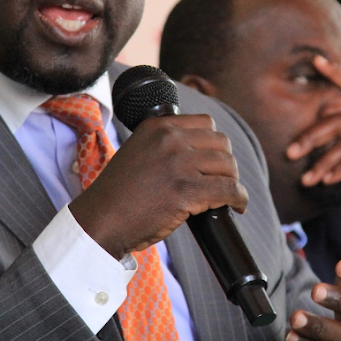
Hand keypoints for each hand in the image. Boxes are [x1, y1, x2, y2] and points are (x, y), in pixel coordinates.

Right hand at [68, 114, 248, 258]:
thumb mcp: (138, 151)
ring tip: (227, 195)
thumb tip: (198, 151)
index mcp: (157, 126)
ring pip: (228, 165)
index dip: (214, 143)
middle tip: (220, 180)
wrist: (102, 218)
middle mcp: (169, 139)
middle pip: (221, 143)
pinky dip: (238, 198)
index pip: (206, 123)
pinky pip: (229, 189)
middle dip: (225, 163)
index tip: (213, 159)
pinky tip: (236, 205)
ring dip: (231, 181)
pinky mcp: (187, 190)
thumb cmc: (118, 193)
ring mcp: (179, 164)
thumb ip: (163, 143)